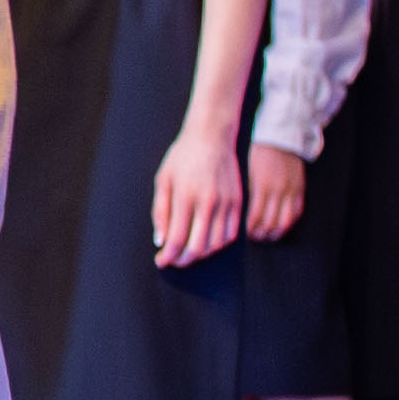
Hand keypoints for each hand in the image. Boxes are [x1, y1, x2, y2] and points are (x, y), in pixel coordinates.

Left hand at [151, 118, 246, 266]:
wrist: (211, 138)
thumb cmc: (182, 157)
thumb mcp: (163, 180)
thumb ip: (160, 212)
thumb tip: (160, 241)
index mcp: (186, 197)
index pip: (177, 238)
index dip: (168, 255)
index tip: (161, 261)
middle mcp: (208, 203)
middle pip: (198, 246)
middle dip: (183, 260)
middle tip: (174, 261)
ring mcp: (226, 204)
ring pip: (216, 244)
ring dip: (201, 254)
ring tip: (188, 253)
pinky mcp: (238, 203)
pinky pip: (231, 234)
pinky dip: (218, 245)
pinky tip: (207, 243)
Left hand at [246, 142, 308, 241]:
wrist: (281, 139)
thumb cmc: (260, 153)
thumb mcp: (250, 173)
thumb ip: (252, 193)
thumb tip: (249, 213)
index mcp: (262, 187)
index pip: (256, 216)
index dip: (252, 228)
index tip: (248, 233)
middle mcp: (278, 191)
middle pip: (272, 222)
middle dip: (264, 234)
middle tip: (258, 238)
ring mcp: (291, 191)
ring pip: (287, 220)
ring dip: (278, 232)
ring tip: (270, 236)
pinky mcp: (300, 189)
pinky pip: (297, 211)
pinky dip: (291, 221)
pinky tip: (284, 225)